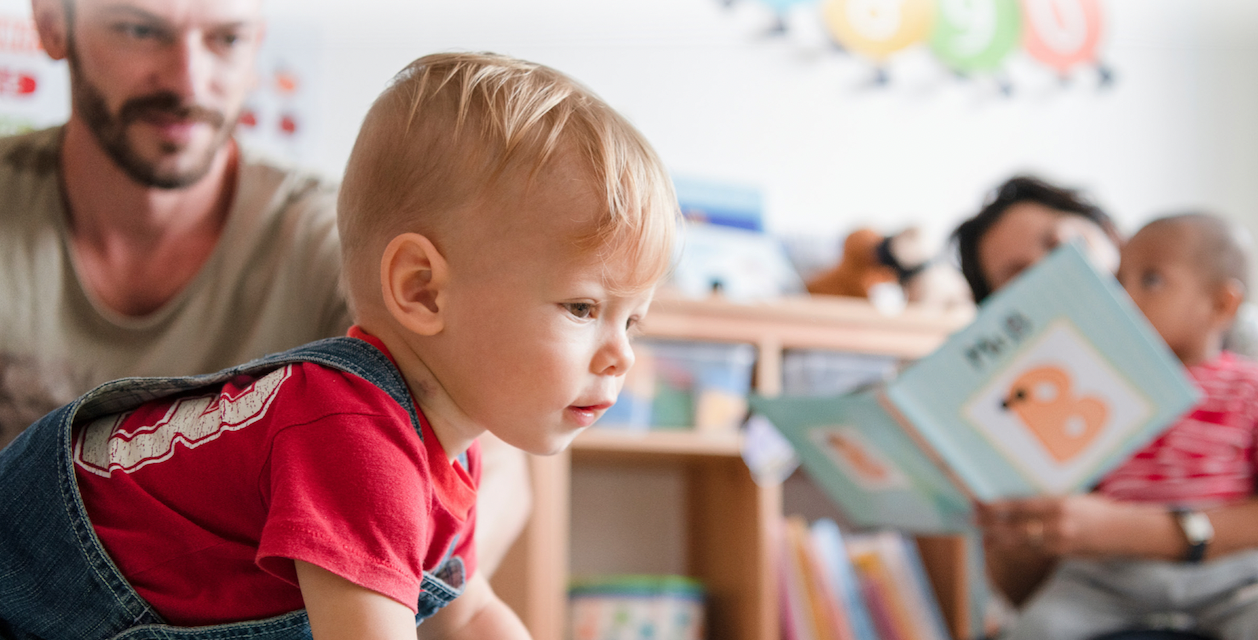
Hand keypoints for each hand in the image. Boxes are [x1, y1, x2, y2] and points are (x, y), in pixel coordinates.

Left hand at [976, 494, 1127, 557]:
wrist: (1125, 531)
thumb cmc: (1099, 509)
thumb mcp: (1073, 497)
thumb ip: (1049, 500)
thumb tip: (1023, 499)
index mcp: (1058, 503)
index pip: (1020, 506)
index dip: (997, 506)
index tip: (980, 503)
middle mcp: (1057, 523)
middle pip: (1015, 525)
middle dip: (992, 524)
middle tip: (973, 520)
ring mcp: (1060, 541)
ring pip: (1021, 541)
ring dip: (1000, 539)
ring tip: (983, 537)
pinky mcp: (1063, 554)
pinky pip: (1034, 550)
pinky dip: (1018, 548)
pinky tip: (1006, 546)